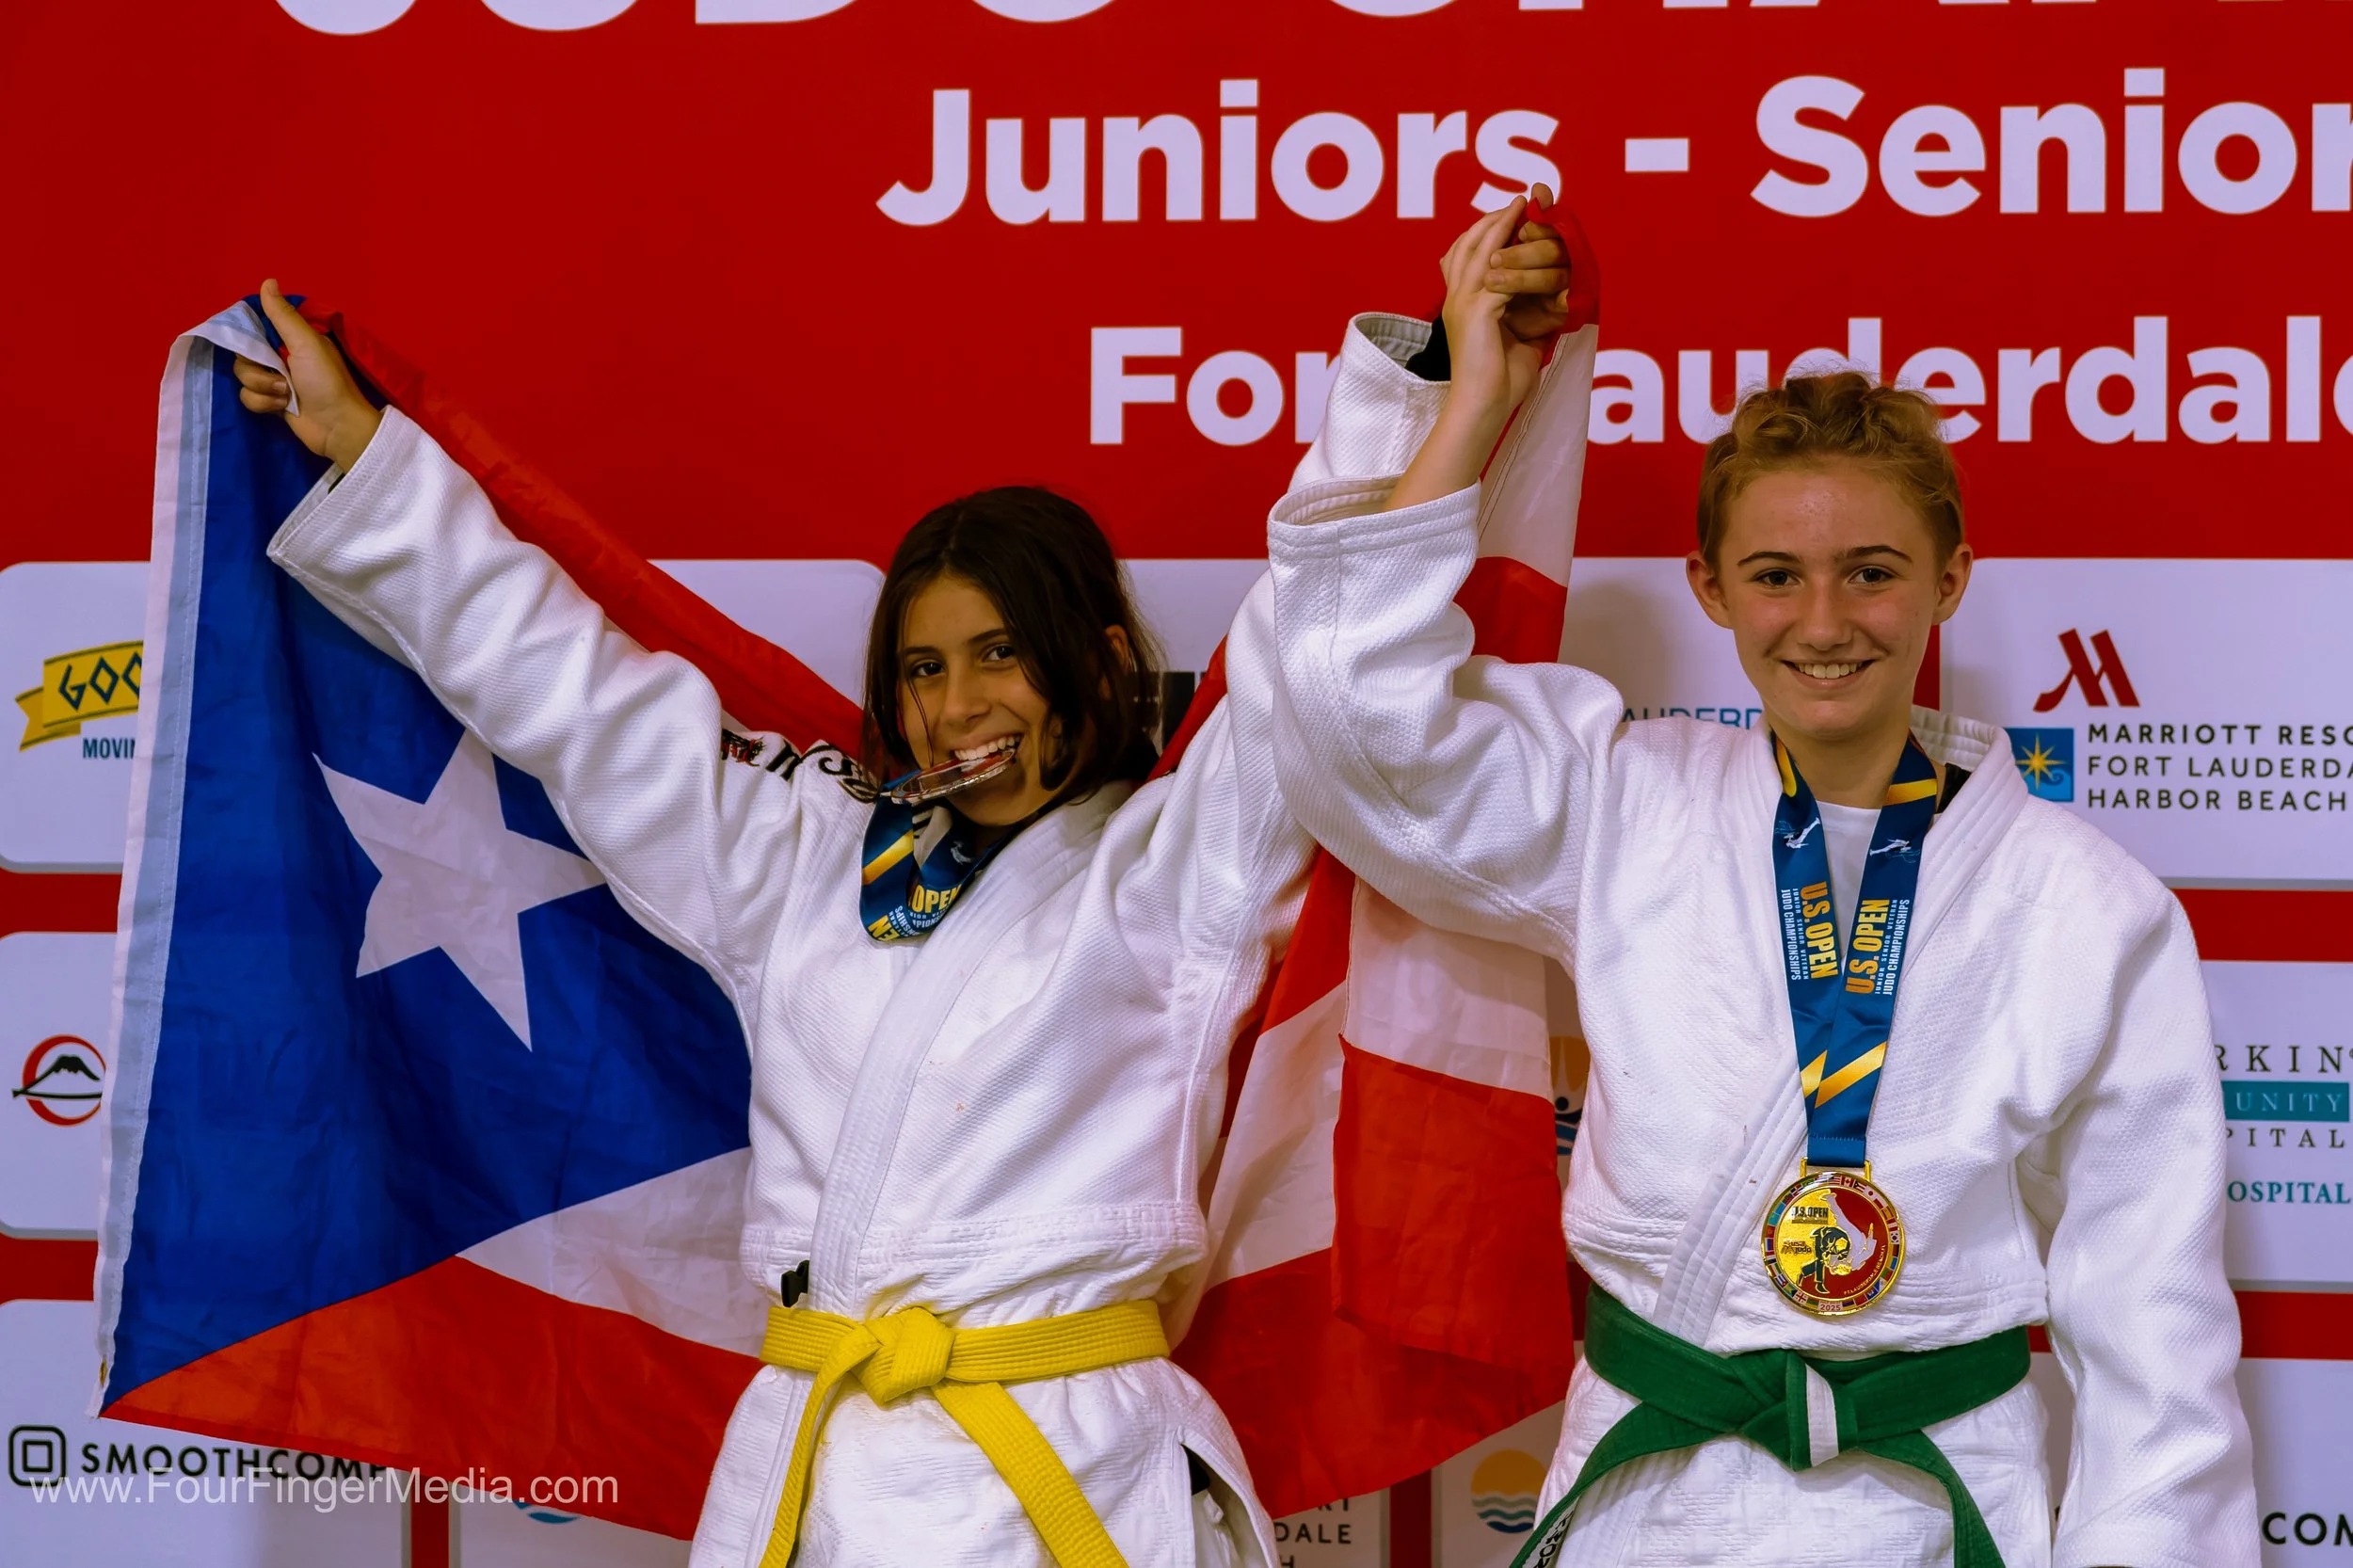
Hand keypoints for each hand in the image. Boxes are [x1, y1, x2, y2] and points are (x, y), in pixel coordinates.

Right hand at [231, 280, 381, 471]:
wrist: (337, 426)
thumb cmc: (326, 381)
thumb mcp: (306, 343)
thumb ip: (283, 316)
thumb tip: (268, 281)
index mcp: (291, 338)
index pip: (254, 327)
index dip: (248, 335)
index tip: (256, 342)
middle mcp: (280, 356)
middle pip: (243, 353)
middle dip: (257, 367)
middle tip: (281, 375)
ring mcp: (274, 380)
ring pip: (243, 375)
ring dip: (263, 386)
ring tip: (286, 394)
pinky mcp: (270, 402)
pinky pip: (247, 397)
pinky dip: (263, 402)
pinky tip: (283, 407)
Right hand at [1440, 184, 1572, 421]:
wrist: (1482, 407)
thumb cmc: (1498, 383)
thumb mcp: (1516, 340)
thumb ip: (1527, 317)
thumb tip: (1554, 302)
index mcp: (1460, 306)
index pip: (1463, 258)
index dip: (1483, 235)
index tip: (1508, 219)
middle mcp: (1455, 300)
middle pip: (1467, 245)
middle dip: (1492, 220)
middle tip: (1518, 202)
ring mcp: (1463, 303)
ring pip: (1478, 250)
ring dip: (1501, 224)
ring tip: (1521, 206)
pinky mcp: (1476, 311)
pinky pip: (1497, 272)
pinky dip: (1511, 251)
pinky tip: (1528, 240)